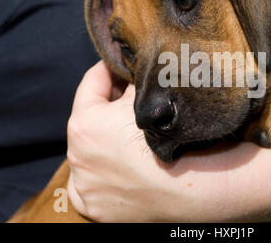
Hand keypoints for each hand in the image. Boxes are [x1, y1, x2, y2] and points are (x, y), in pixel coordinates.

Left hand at [66, 61, 270, 221]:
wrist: (194, 186)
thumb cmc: (173, 133)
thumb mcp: (153, 95)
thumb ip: (137, 77)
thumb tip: (134, 63)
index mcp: (84, 123)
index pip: (92, 82)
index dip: (110, 69)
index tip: (122, 64)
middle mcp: (76, 155)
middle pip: (91, 117)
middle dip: (110, 105)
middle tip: (133, 98)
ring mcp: (84, 185)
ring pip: (92, 151)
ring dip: (107, 139)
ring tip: (132, 133)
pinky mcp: (94, 207)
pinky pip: (93, 185)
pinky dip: (104, 175)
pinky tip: (123, 167)